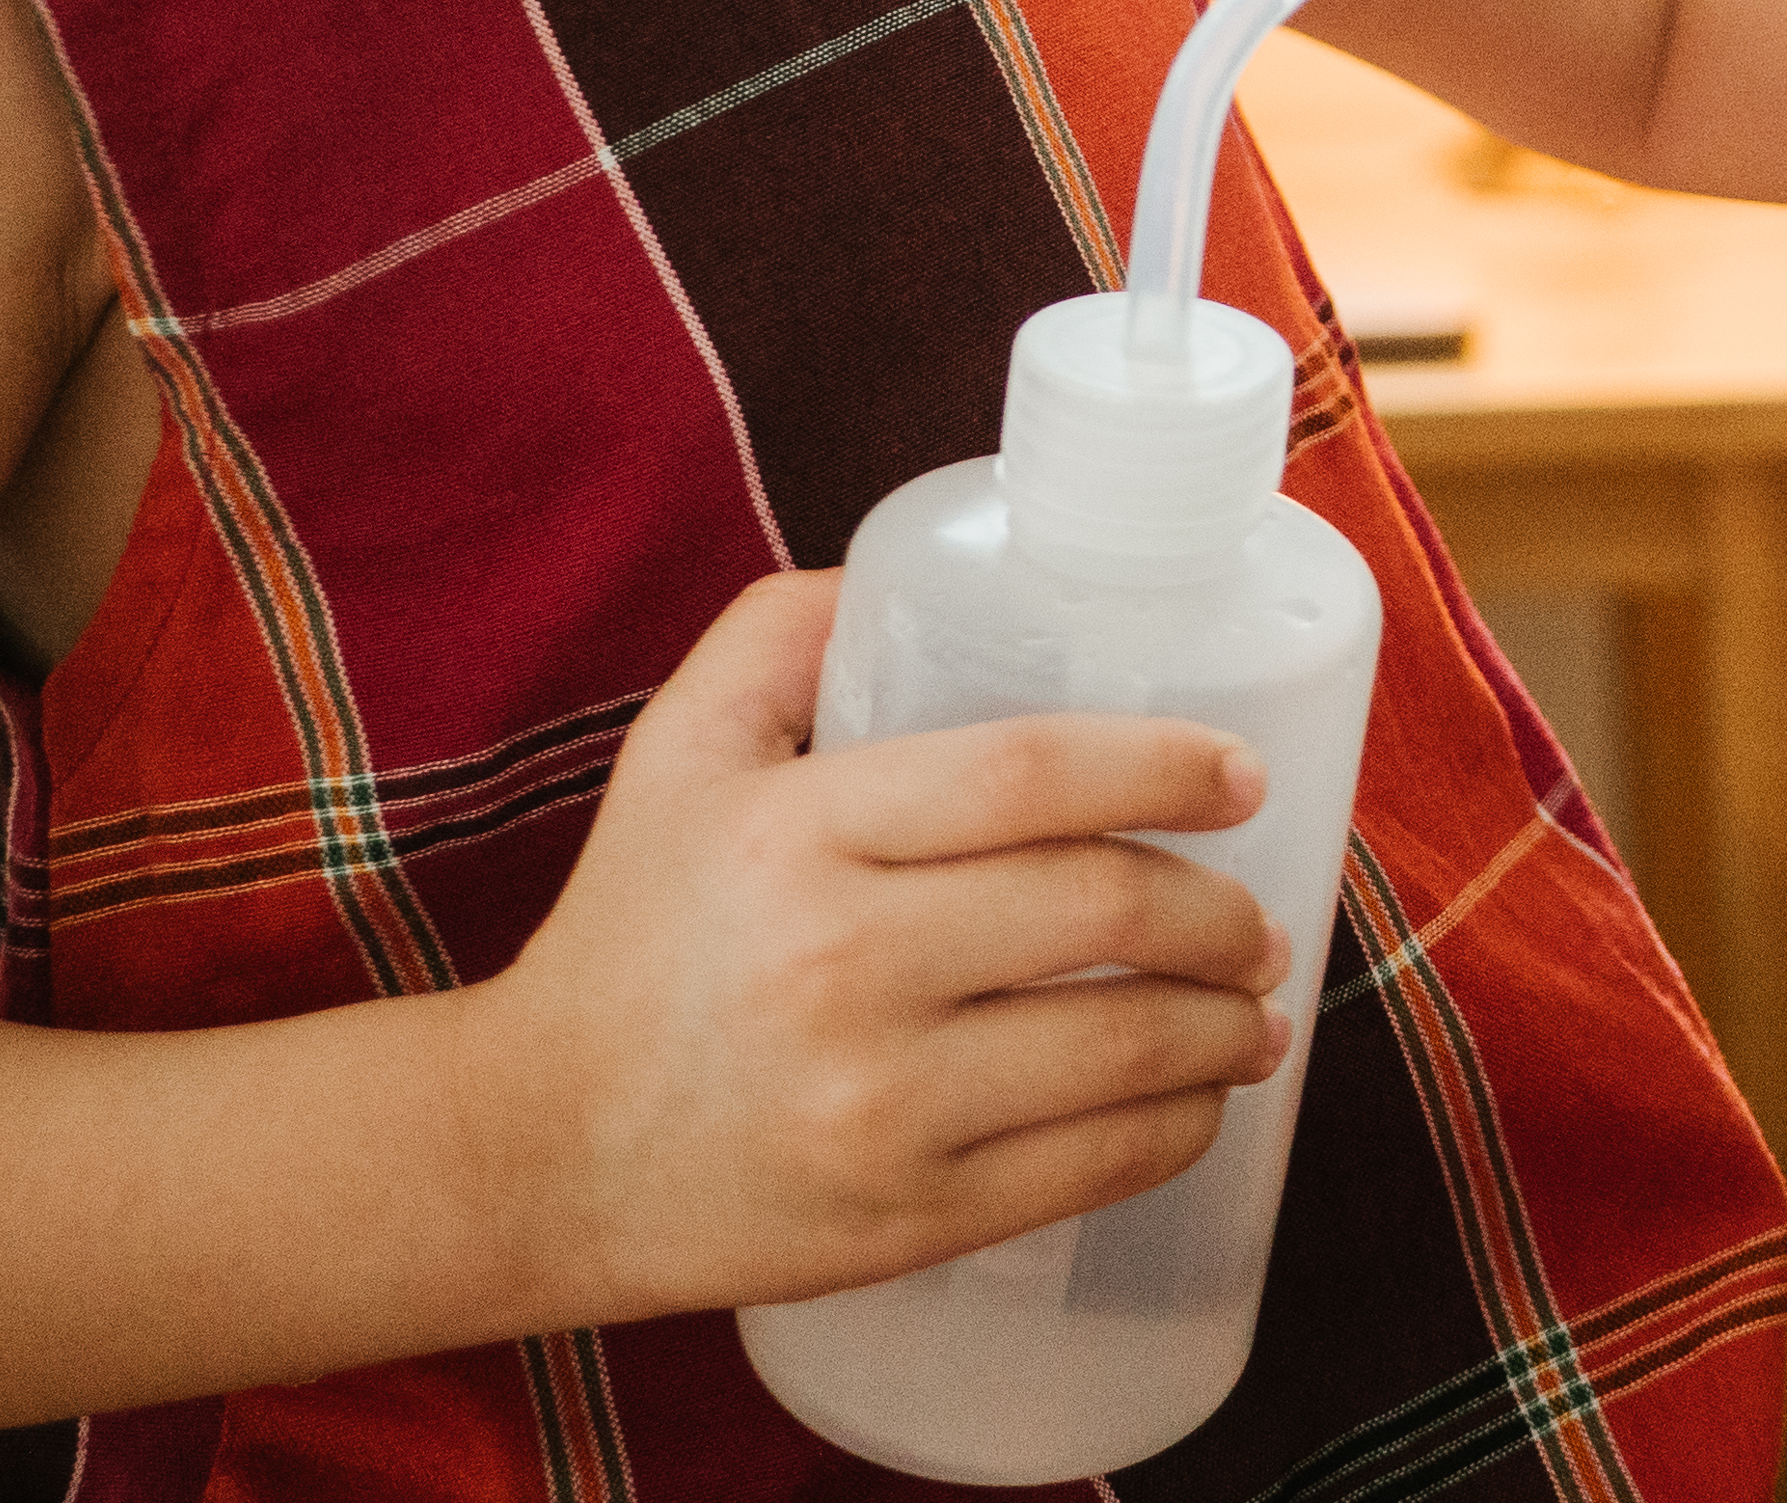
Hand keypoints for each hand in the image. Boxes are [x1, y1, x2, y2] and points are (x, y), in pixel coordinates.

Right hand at [458, 573, 1295, 1326]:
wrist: (523, 1154)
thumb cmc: (628, 932)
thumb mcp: (677, 754)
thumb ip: (779, 633)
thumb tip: (897, 565)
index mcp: (799, 832)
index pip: (1031, 773)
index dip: (1164, 764)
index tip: (1242, 776)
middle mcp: (840, 965)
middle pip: (1101, 908)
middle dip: (1221, 912)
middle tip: (1263, 915)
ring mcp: (872, 1103)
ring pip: (1120, 1047)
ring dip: (1226, 1024)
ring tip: (1256, 1008)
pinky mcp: (895, 1221)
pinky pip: (1085, 1169)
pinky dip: (1176, 1130)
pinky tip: (1201, 1101)